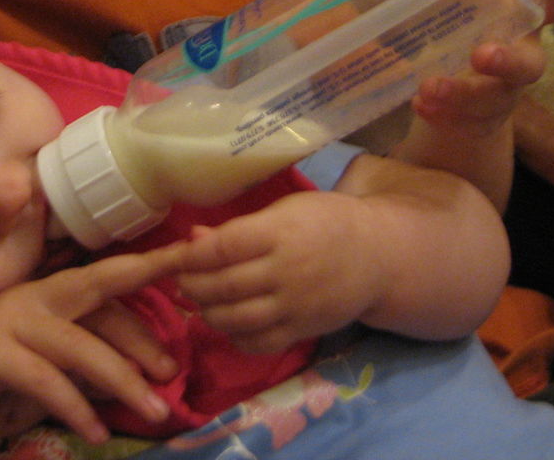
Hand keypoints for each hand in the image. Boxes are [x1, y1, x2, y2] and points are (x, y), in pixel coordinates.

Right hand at [0, 243, 183, 448]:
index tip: (195, 258)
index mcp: (53, 294)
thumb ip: (96, 363)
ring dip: (119, 379)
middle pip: (98, 298)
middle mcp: (32, 297)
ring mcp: (6, 321)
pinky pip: (43, 379)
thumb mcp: (58, 373)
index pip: (109, 278)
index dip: (151, 267)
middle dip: (142, 329)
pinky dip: (75, 406)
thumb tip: (155, 370)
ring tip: (152, 410)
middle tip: (175, 370)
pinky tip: (95, 430)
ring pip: (76, 345)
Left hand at [173, 194, 379, 354]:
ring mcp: (295, 305)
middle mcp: (285, 271)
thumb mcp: (285, 210)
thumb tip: (193, 239)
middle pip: (223, 286)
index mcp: (278, 232)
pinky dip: (235, 338)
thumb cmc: (325, 222)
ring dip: (208, 314)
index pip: (222, 248)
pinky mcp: (303, 330)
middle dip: (192, 287)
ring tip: (201, 303)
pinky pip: (259, 343)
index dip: (190, 256)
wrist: (377, 255)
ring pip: (236, 319)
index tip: (176, 257)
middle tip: (182, 281)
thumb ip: (239, 229)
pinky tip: (229, 325)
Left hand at [410, 0, 553, 135]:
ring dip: (462, 92)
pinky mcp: (481, 118)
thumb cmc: (472, 27)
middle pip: (530, 64)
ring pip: (493, 98)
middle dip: (508, 60)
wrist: (462, 86)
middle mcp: (523, 56)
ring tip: (429, 87)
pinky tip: (420, 105)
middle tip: (482, 54)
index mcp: (524, 20)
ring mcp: (504, 92)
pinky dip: (441, 112)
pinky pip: (465, 120)